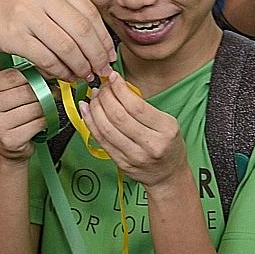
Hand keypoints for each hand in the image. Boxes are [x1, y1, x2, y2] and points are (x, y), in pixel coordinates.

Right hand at [0, 0, 114, 81]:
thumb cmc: (11, 8)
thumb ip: (68, 10)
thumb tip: (101, 42)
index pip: (89, 12)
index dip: (103, 38)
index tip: (109, 55)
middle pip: (82, 30)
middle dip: (95, 55)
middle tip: (100, 71)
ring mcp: (25, 11)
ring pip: (67, 47)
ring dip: (79, 66)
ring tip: (83, 76)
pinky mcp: (14, 34)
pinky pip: (47, 58)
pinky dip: (60, 71)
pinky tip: (64, 76)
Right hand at [0, 70, 47, 161]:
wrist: (6, 146)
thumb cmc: (8, 115)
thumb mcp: (8, 91)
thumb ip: (22, 78)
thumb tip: (47, 71)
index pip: (13, 75)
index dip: (35, 74)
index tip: (47, 75)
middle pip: (25, 91)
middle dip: (44, 91)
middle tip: (53, 91)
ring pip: (34, 107)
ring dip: (47, 106)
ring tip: (47, 106)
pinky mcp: (9, 139)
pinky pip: (38, 123)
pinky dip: (46, 120)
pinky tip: (42, 120)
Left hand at [78, 72, 185, 189]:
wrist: (168, 175)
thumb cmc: (168, 146)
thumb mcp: (167, 123)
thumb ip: (145, 108)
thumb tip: (118, 88)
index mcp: (165, 130)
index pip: (136, 106)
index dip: (120, 89)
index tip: (113, 78)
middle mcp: (150, 144)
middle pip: (119, 116)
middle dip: (105, 97)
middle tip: (103, 87)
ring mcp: (134, 156)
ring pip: (106, 128)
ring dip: (95, 108)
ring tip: (94, 97)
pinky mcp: (121, 162)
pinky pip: (101, 140)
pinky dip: (90, 122)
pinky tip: (86, 110)